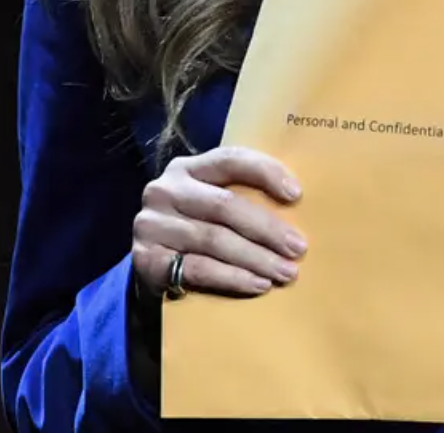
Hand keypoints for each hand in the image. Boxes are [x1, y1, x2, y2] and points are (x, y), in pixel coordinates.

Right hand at [132, 146, 305, 299]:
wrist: (150, 260)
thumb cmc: (195, 224)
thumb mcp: (210, 198)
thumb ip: (240, 192)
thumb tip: (295, 201)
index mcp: (187, 167)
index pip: (230, 159)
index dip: (265, 172)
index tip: (297, 194)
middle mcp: (165, 190)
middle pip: (225, 205)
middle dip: (267, 228)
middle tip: (297, 248)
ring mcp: (152, 225)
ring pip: (214, 240)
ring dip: (256, 258)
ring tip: (285, 271)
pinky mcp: (146, 259)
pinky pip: (198, 269)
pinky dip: (232, 278)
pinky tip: (258, 284)